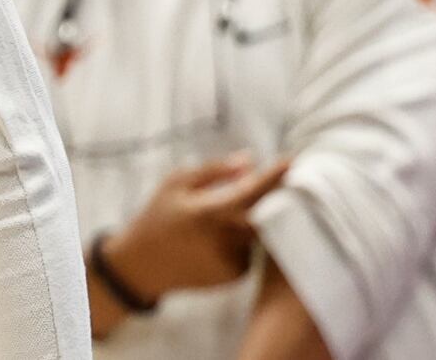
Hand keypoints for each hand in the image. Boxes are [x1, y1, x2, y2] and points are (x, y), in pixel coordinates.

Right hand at [104, 153, 289, 303]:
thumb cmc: (158, 216)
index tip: (292, 160)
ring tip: (226, 213)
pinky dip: (244, 238)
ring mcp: (231, 261)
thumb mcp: (175, 183)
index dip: (274, 176)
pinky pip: (250, 249)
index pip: (251, 192)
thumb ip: (213, 171)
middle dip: (276, 196)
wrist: (143, 265)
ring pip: (258, 233)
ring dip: (254, 218)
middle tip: (278, 180)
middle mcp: (224, 240)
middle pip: (266, 214)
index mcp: (207, 212)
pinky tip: (220, 237)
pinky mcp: (235, 275)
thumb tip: (250, 161)